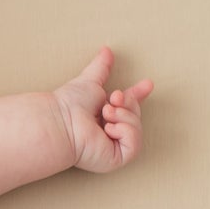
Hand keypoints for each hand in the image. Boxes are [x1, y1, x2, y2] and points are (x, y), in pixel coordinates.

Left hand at [52, 48, 153, 173]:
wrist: (62, 120)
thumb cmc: (70, 104)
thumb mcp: (90, 81)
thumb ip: (101, 67)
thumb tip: (107, 50)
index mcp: (105, 115)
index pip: (127, 105)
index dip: (137, 95)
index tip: (147, 84)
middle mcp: (109, 132)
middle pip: (136, 114)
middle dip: (127, 103)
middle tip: (111, 99)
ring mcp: (113, 147)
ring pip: (136, 128)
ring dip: (123, 115)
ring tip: (105, 114)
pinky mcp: (115, 159)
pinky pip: (134, 144)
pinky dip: (124, 131)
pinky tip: (107, 130)